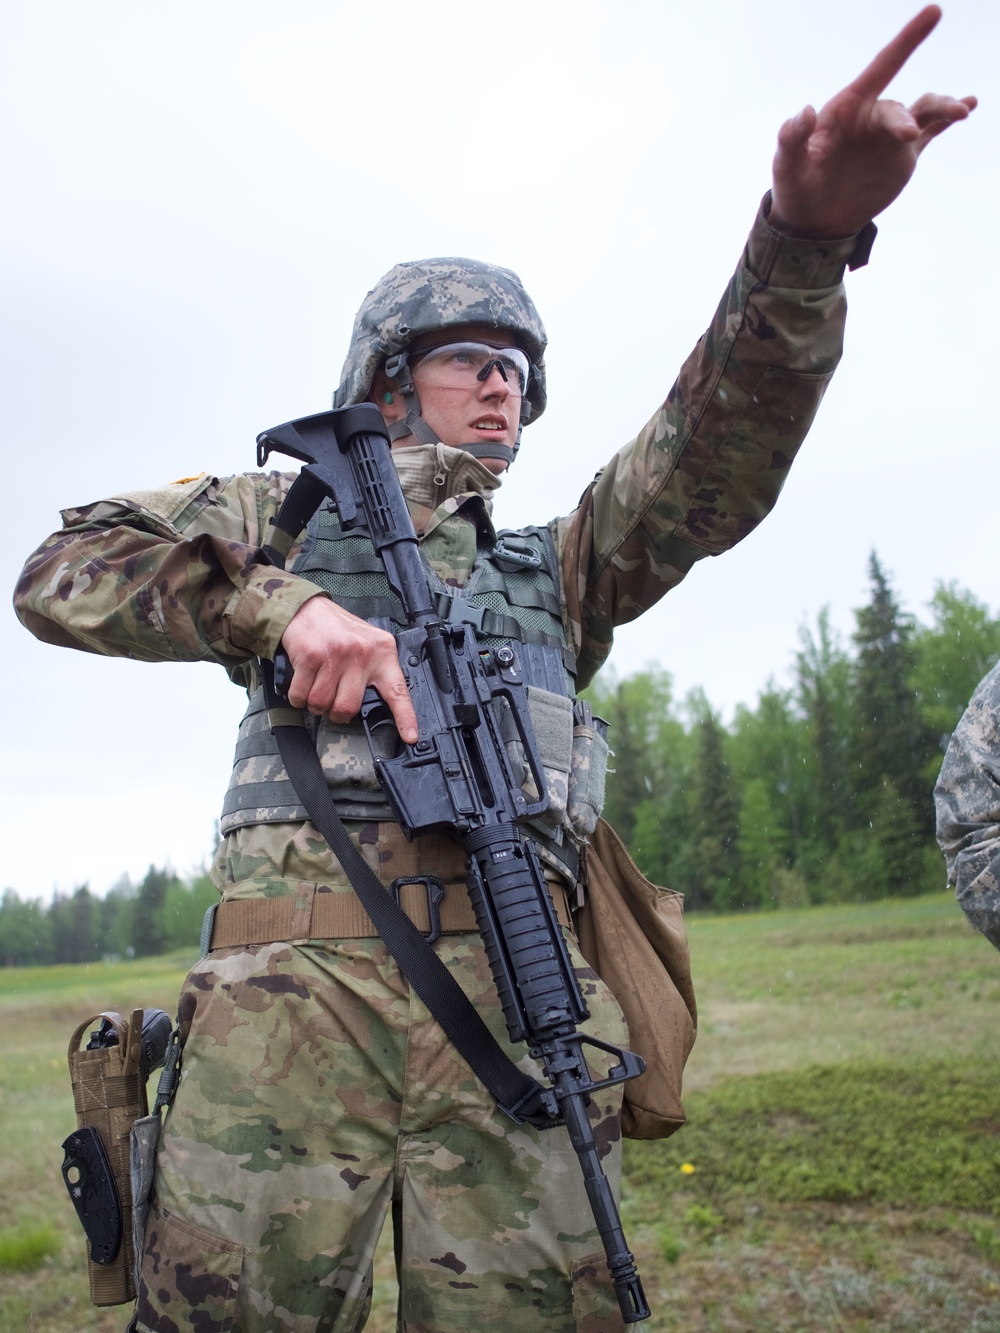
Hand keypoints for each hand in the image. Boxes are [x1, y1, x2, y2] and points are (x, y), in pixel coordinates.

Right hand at [280, 596, 417, 743]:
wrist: (306, 609)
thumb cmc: (338, 630)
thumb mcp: (368, 643)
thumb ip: (376, 669)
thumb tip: (379, 704)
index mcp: (382, 652)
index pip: (398, 690)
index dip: (405, 717)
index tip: (411, 736)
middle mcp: (361, 653)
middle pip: (349, 707)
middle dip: (337, 713)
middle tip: (334, 704)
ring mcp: (335, 655)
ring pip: (322, 704)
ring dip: (316, 704)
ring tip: (318, 688)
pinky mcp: (310, 656)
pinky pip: (301, 695)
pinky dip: (298, 698)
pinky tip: (303, 684)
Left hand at [770, 5, 975, 237]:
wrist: (812, 220)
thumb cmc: (795, 187)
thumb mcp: (787, 166)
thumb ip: (792, 139)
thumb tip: (803, 112)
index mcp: (847, 108)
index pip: (881, 66)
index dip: (907, 40)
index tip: (935, 12)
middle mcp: (872, 117)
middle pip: (896, 109)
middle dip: (902, 121)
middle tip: (907, 136)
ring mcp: (889, 137)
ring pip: (923, 113)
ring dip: (943, 109)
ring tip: (961, 112)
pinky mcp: (901, 158)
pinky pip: (931, 133)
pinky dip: (947, 121)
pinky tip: (970, 106)